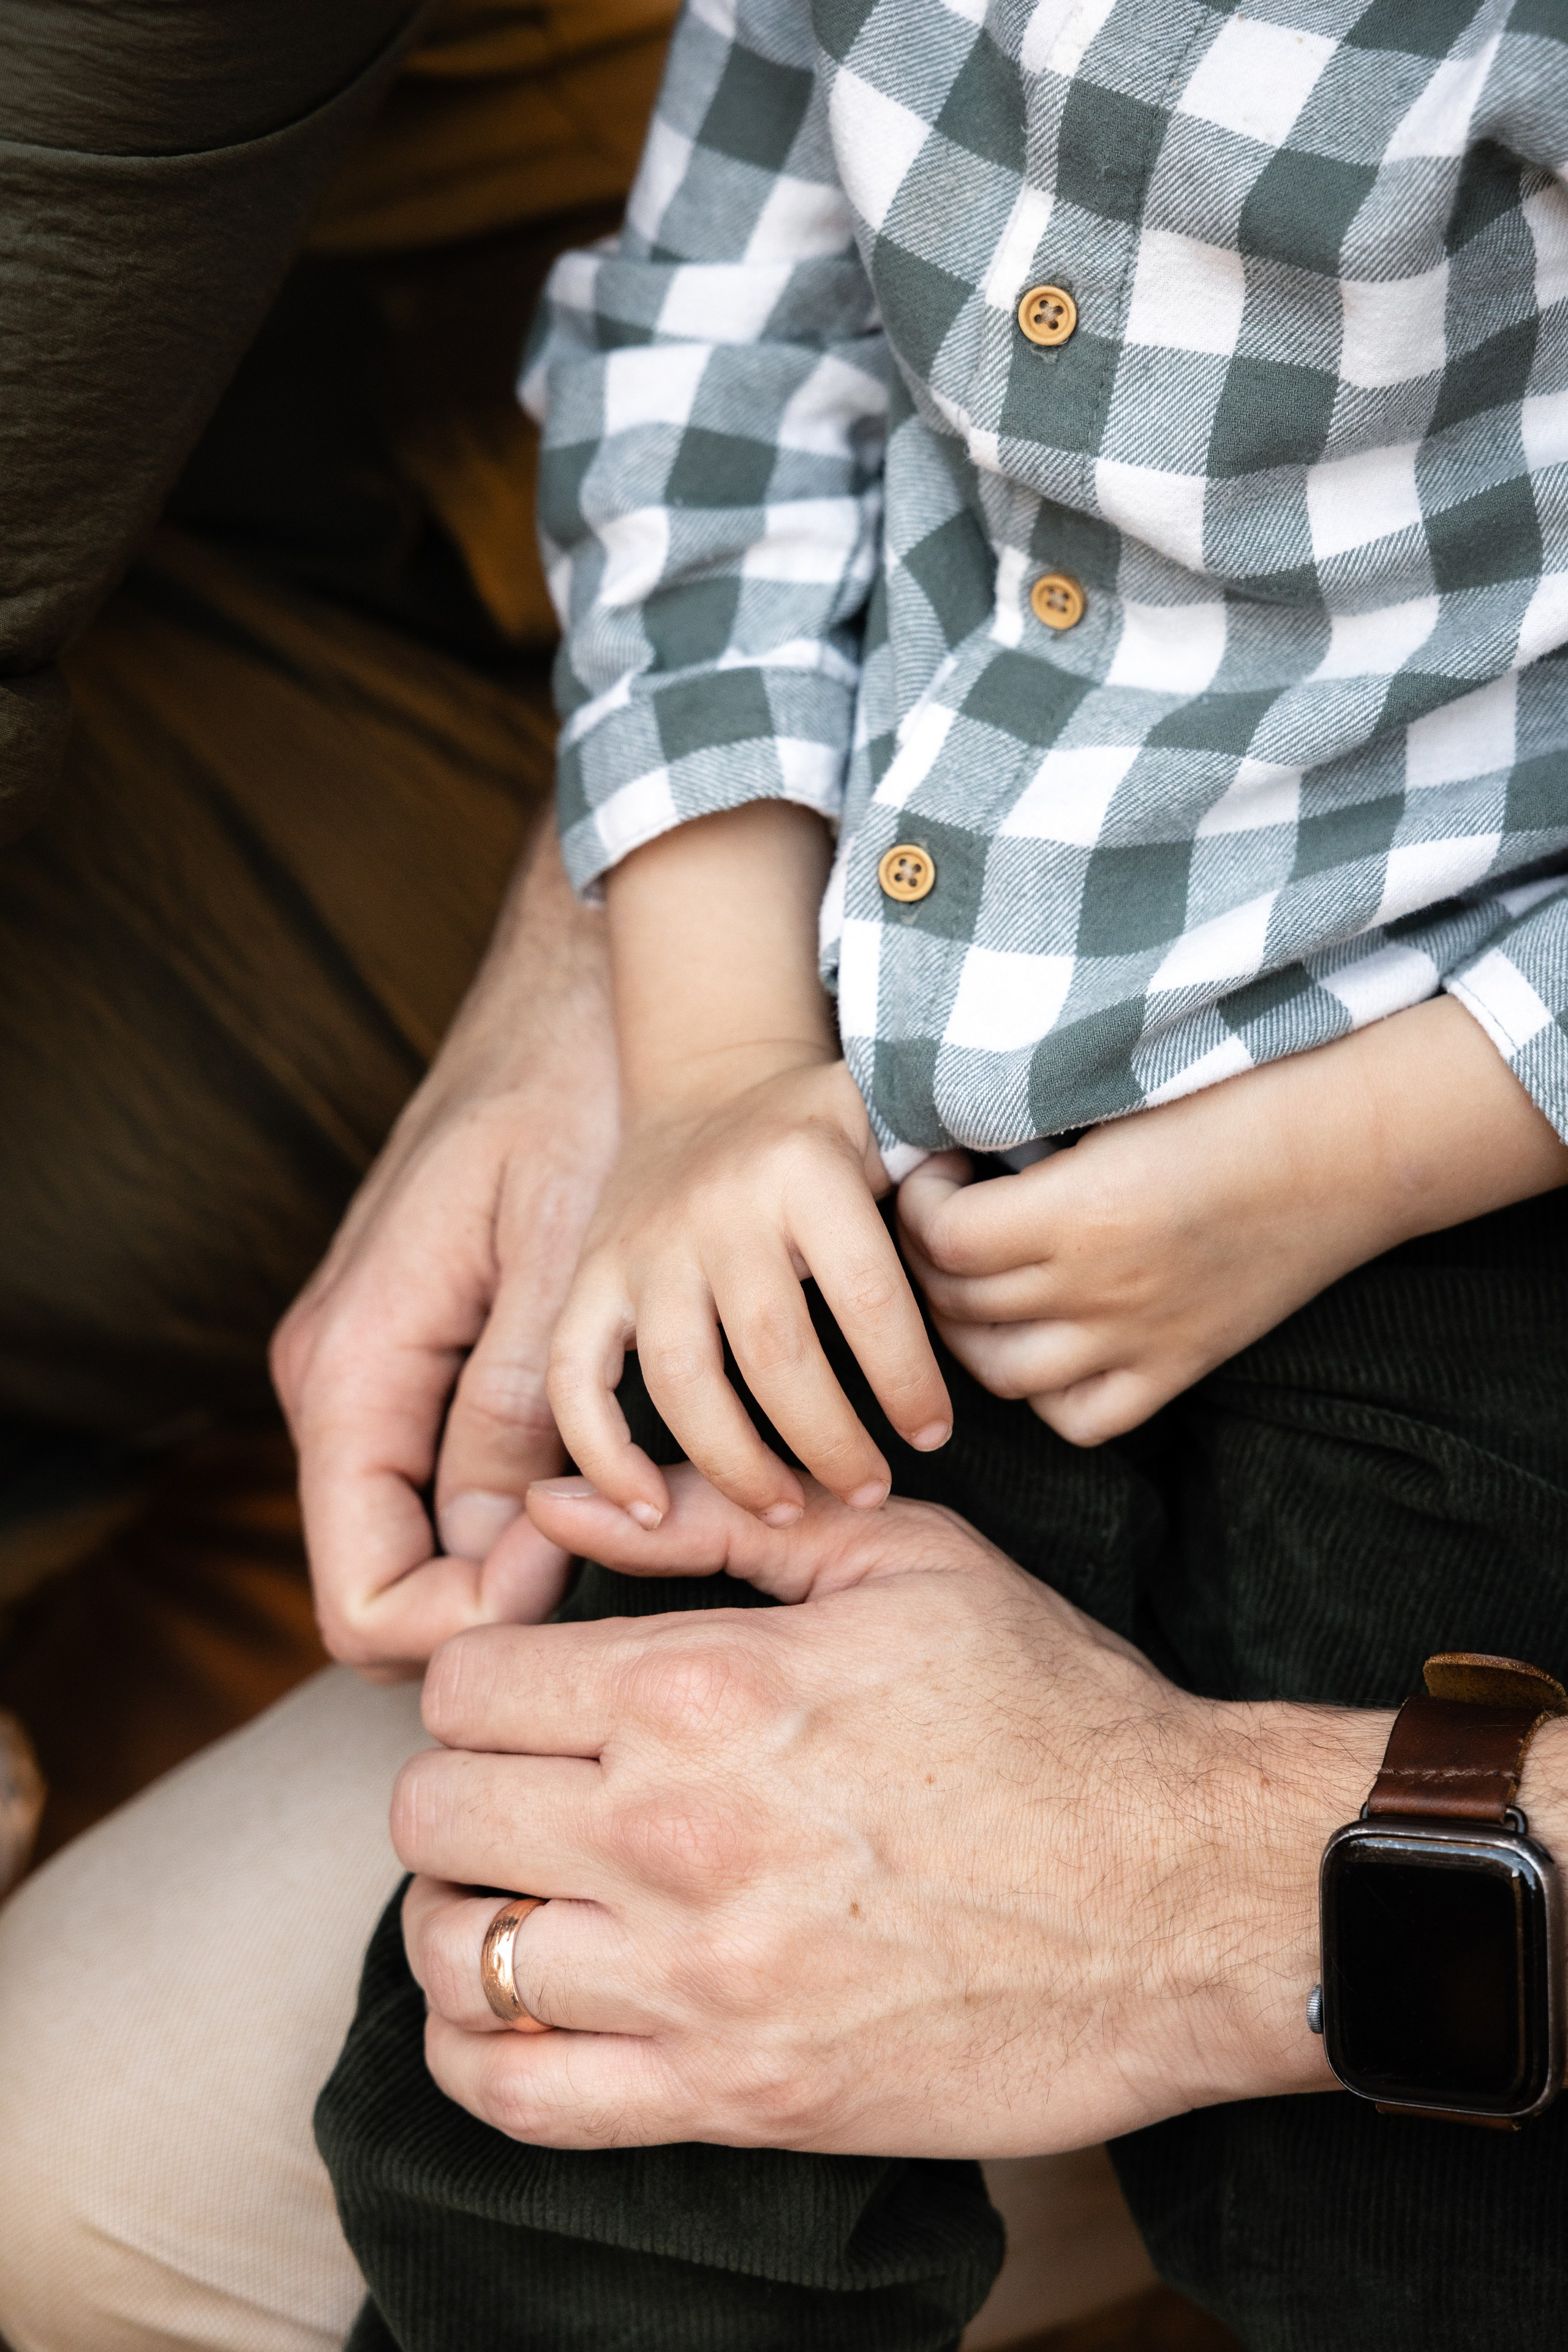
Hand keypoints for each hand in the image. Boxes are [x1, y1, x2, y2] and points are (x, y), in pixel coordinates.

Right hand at [271, 826, 617, 1674]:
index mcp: (352, 1367)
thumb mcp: (561, 1256)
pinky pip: (454, 1470)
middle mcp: (341, 1379)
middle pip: (394, 1583)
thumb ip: (516, 1417)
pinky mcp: (424, 1345)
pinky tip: (627, 1458)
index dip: (472, 1624)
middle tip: (639, 1541)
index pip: (366, 1603)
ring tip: (657, 1501)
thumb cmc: (576, 1088)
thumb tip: (504, 1563)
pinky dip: (530, 1494)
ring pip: (430, 1536)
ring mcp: (378, 1364)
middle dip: (505, 1603)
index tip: (580, 1568)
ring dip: (528, 1553)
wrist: (577, 980)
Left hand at [394, 1465, 1389, 2155]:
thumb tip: (568, 1502)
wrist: (1188, 1896)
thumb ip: (723, 1517)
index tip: (528, 1688)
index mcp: (704, 1686)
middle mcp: (675, 1832)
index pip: (463, 1681)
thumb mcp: (909, 1558)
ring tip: (528, 1891)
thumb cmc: (1056, 1711)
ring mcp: (701, 1979)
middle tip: (525, 1787)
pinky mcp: (739, 2095)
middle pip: (433, 1813)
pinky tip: (529, 2010)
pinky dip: (484, 2055)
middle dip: (461, 1787)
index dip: (481, 1671)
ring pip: (455, 1955)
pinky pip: (518, 2099)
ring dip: (466, 1917)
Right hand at [546, 1053, 950, 1530]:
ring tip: (786, 1510)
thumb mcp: (888, 1124)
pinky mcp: (591, 1276)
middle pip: (774, 1353)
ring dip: (735, 1463)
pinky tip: (651, 1509)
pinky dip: (603, 1452)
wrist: (707, 1080)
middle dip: (828, 1442)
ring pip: (680, 1379)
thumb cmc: (819, 1130)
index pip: (867, 1292)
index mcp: (805, 1169)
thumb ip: (939, 1183)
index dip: (905, 1378)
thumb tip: (1004, 1253)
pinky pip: (575, 1376)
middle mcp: (718, 1206)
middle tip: (868, 1493)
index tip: (932, 1435)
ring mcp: (644, 1245)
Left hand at [900, 996, 1567, 1446]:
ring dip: (963, 1332)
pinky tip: (1040, 1342)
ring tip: (971, 1283)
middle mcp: (1101, 1289)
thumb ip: (1030, 1134)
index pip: (940, 1234)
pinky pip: (1078, 1418)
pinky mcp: (1180, 1370)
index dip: (917, 1199)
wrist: (1354, 1147)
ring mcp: (1141, 1341)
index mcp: (1078, 1210)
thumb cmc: (1237, 1095)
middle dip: (924, 1261)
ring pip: (998, 1373)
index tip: (937, 1167)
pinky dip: (1041, 1393)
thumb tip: (949, 1146)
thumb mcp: (1115, 1100)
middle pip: (957, 1304)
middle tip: (939, 1219)